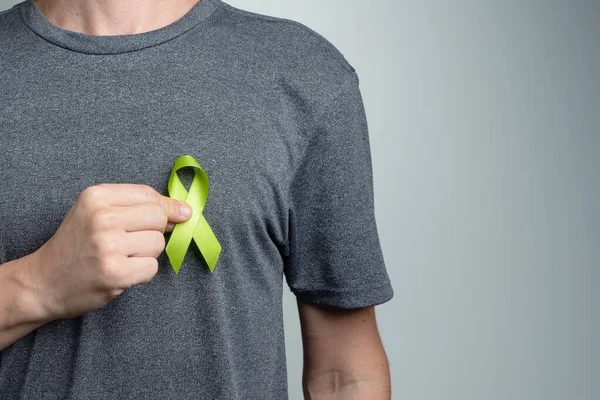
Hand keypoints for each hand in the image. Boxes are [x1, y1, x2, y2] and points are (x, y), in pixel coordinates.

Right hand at [22, 183, 191, 319]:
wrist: (42, 282)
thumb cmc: (76, 245)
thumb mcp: (97, 212)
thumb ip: (138, 207)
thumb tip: (185, 211)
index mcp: (96, 197)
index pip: (150, 195)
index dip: (163, 209)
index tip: (164, 219)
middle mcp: (102, 218)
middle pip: (159, 218)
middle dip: (154, 232)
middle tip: (131, 242)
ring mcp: (109, 246)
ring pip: (158, 243)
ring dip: (147, 254)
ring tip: (122, 258)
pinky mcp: (116, 273)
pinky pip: (152, 267)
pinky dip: (142, 273)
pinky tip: (121, 272)